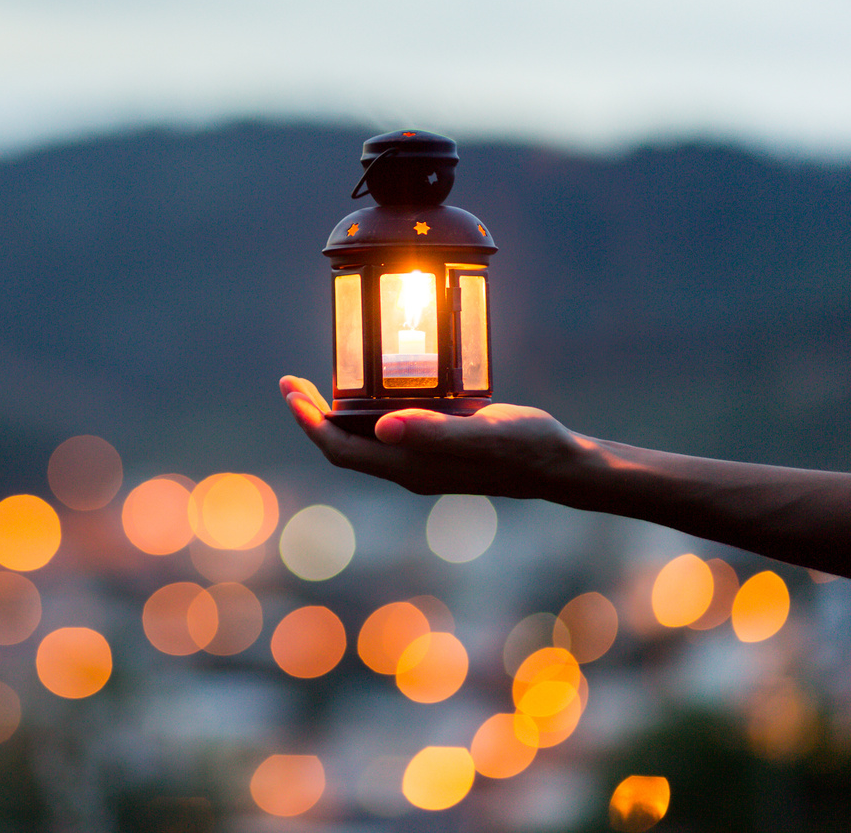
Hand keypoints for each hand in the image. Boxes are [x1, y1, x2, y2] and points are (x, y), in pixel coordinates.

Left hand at [279, 375, 594, 499]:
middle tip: (292, 382)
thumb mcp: (480, 433)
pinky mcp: (437, 448)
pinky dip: (366, 411)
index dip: (309, 422)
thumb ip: (434, 431)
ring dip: (334, 415)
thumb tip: (383, 430)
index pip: (340, 449)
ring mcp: (421, 461)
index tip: (290, 389)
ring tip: (319, 383)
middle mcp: (407, 468)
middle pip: (342, 447)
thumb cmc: (524, 447)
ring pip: (362, 442)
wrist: (559, 465)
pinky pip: (387, 433)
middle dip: (312, 416)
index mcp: (409, 467)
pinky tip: (374, 386)